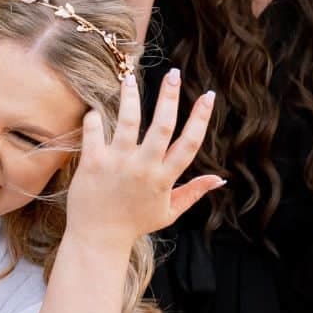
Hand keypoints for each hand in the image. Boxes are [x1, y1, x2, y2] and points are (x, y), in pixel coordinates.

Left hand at [67, 68, 222, 246]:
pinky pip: (94, 133)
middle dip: (170, 98)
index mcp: (164, 178)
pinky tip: (96, 109)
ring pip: (128, 123)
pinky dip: (95, 118)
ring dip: (131, 97)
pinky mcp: (93, 163)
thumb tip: (219, 179)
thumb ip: (193, 192)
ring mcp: (118, 164)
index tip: (208, 95)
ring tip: (130, 78)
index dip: (201, 118)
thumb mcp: (169, 212)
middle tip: (174, 74)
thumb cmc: (134, 224)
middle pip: (162, 126)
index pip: (190, 143)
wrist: (98, 238)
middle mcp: (144, 168)